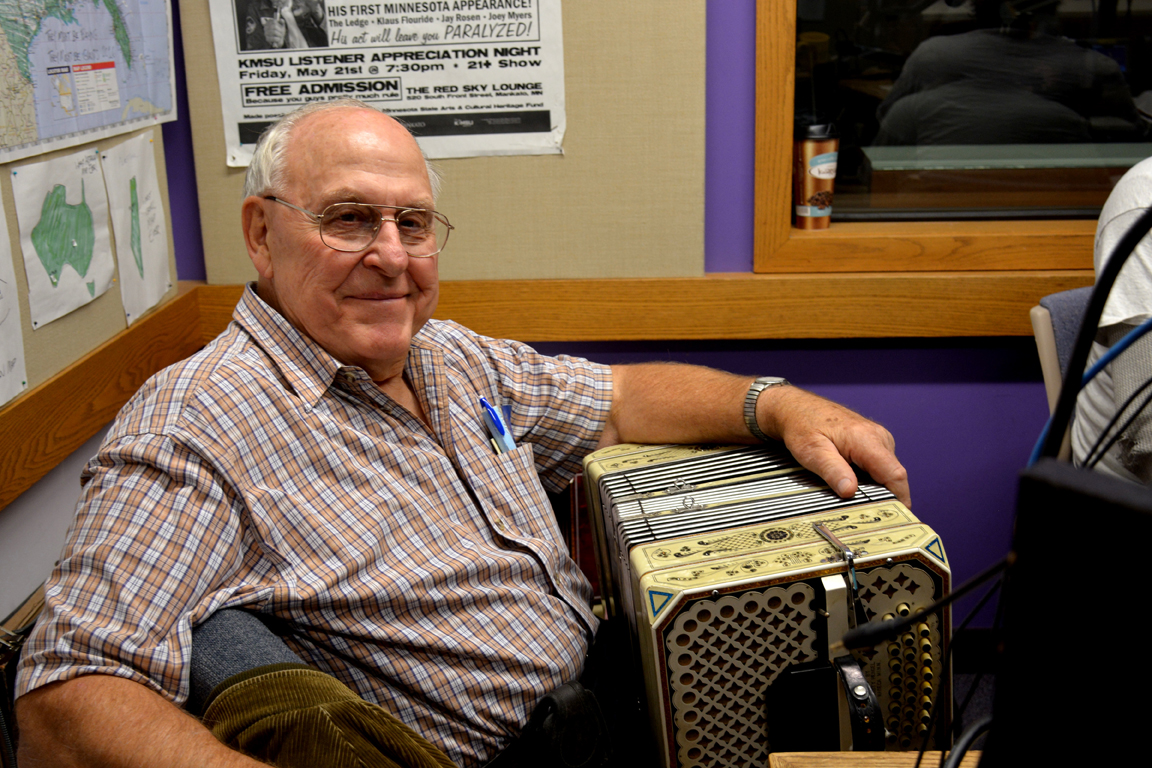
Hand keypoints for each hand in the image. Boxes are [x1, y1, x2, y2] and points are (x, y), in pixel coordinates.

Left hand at [757, 386, 909, 506]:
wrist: (797, 408)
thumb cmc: (802, 426)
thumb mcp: (812, 451)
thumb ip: (833, 471)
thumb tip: (850, 491)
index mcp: (867, 439)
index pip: (895, 474)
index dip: (900, 499)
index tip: (898, 518)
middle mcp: (878, 437)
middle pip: (893, 476)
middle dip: (886, 497)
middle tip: (867, 516)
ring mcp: (878, 438)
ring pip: (887, 472)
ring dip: (877, 488)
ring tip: (855, 499)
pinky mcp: (874, 442)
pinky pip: (881, 466)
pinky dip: (872, 479)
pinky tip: (854, 483)